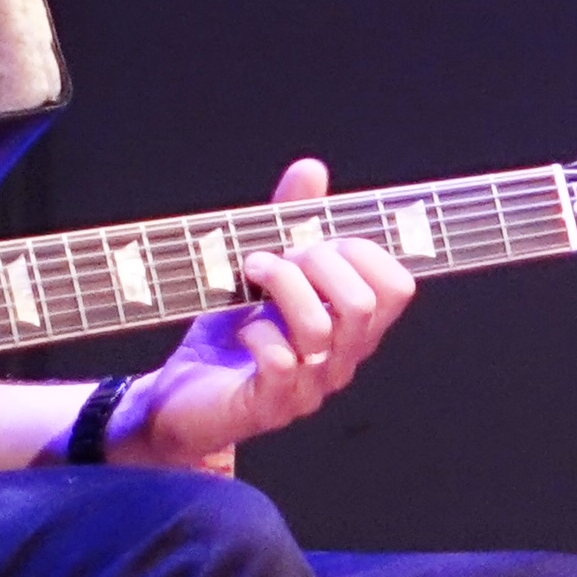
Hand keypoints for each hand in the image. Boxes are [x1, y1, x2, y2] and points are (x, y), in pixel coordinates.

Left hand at [120, 158, 418, 471]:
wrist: (179, 400)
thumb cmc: (229, 336)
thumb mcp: (263, 270)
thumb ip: (290, 221)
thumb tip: (312, 168)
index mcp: (351, 328)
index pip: (397, 289)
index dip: (363, 253)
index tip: (316, 242)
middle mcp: (340, 361)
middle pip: (364, 304)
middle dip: (318, 264)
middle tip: (277, 257)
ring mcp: (308, 388)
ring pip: (321, 328)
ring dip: (281, 286)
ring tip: (250, 272)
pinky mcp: (269, 407)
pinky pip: (282, 363)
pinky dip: (259, 334)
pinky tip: (242, 328)